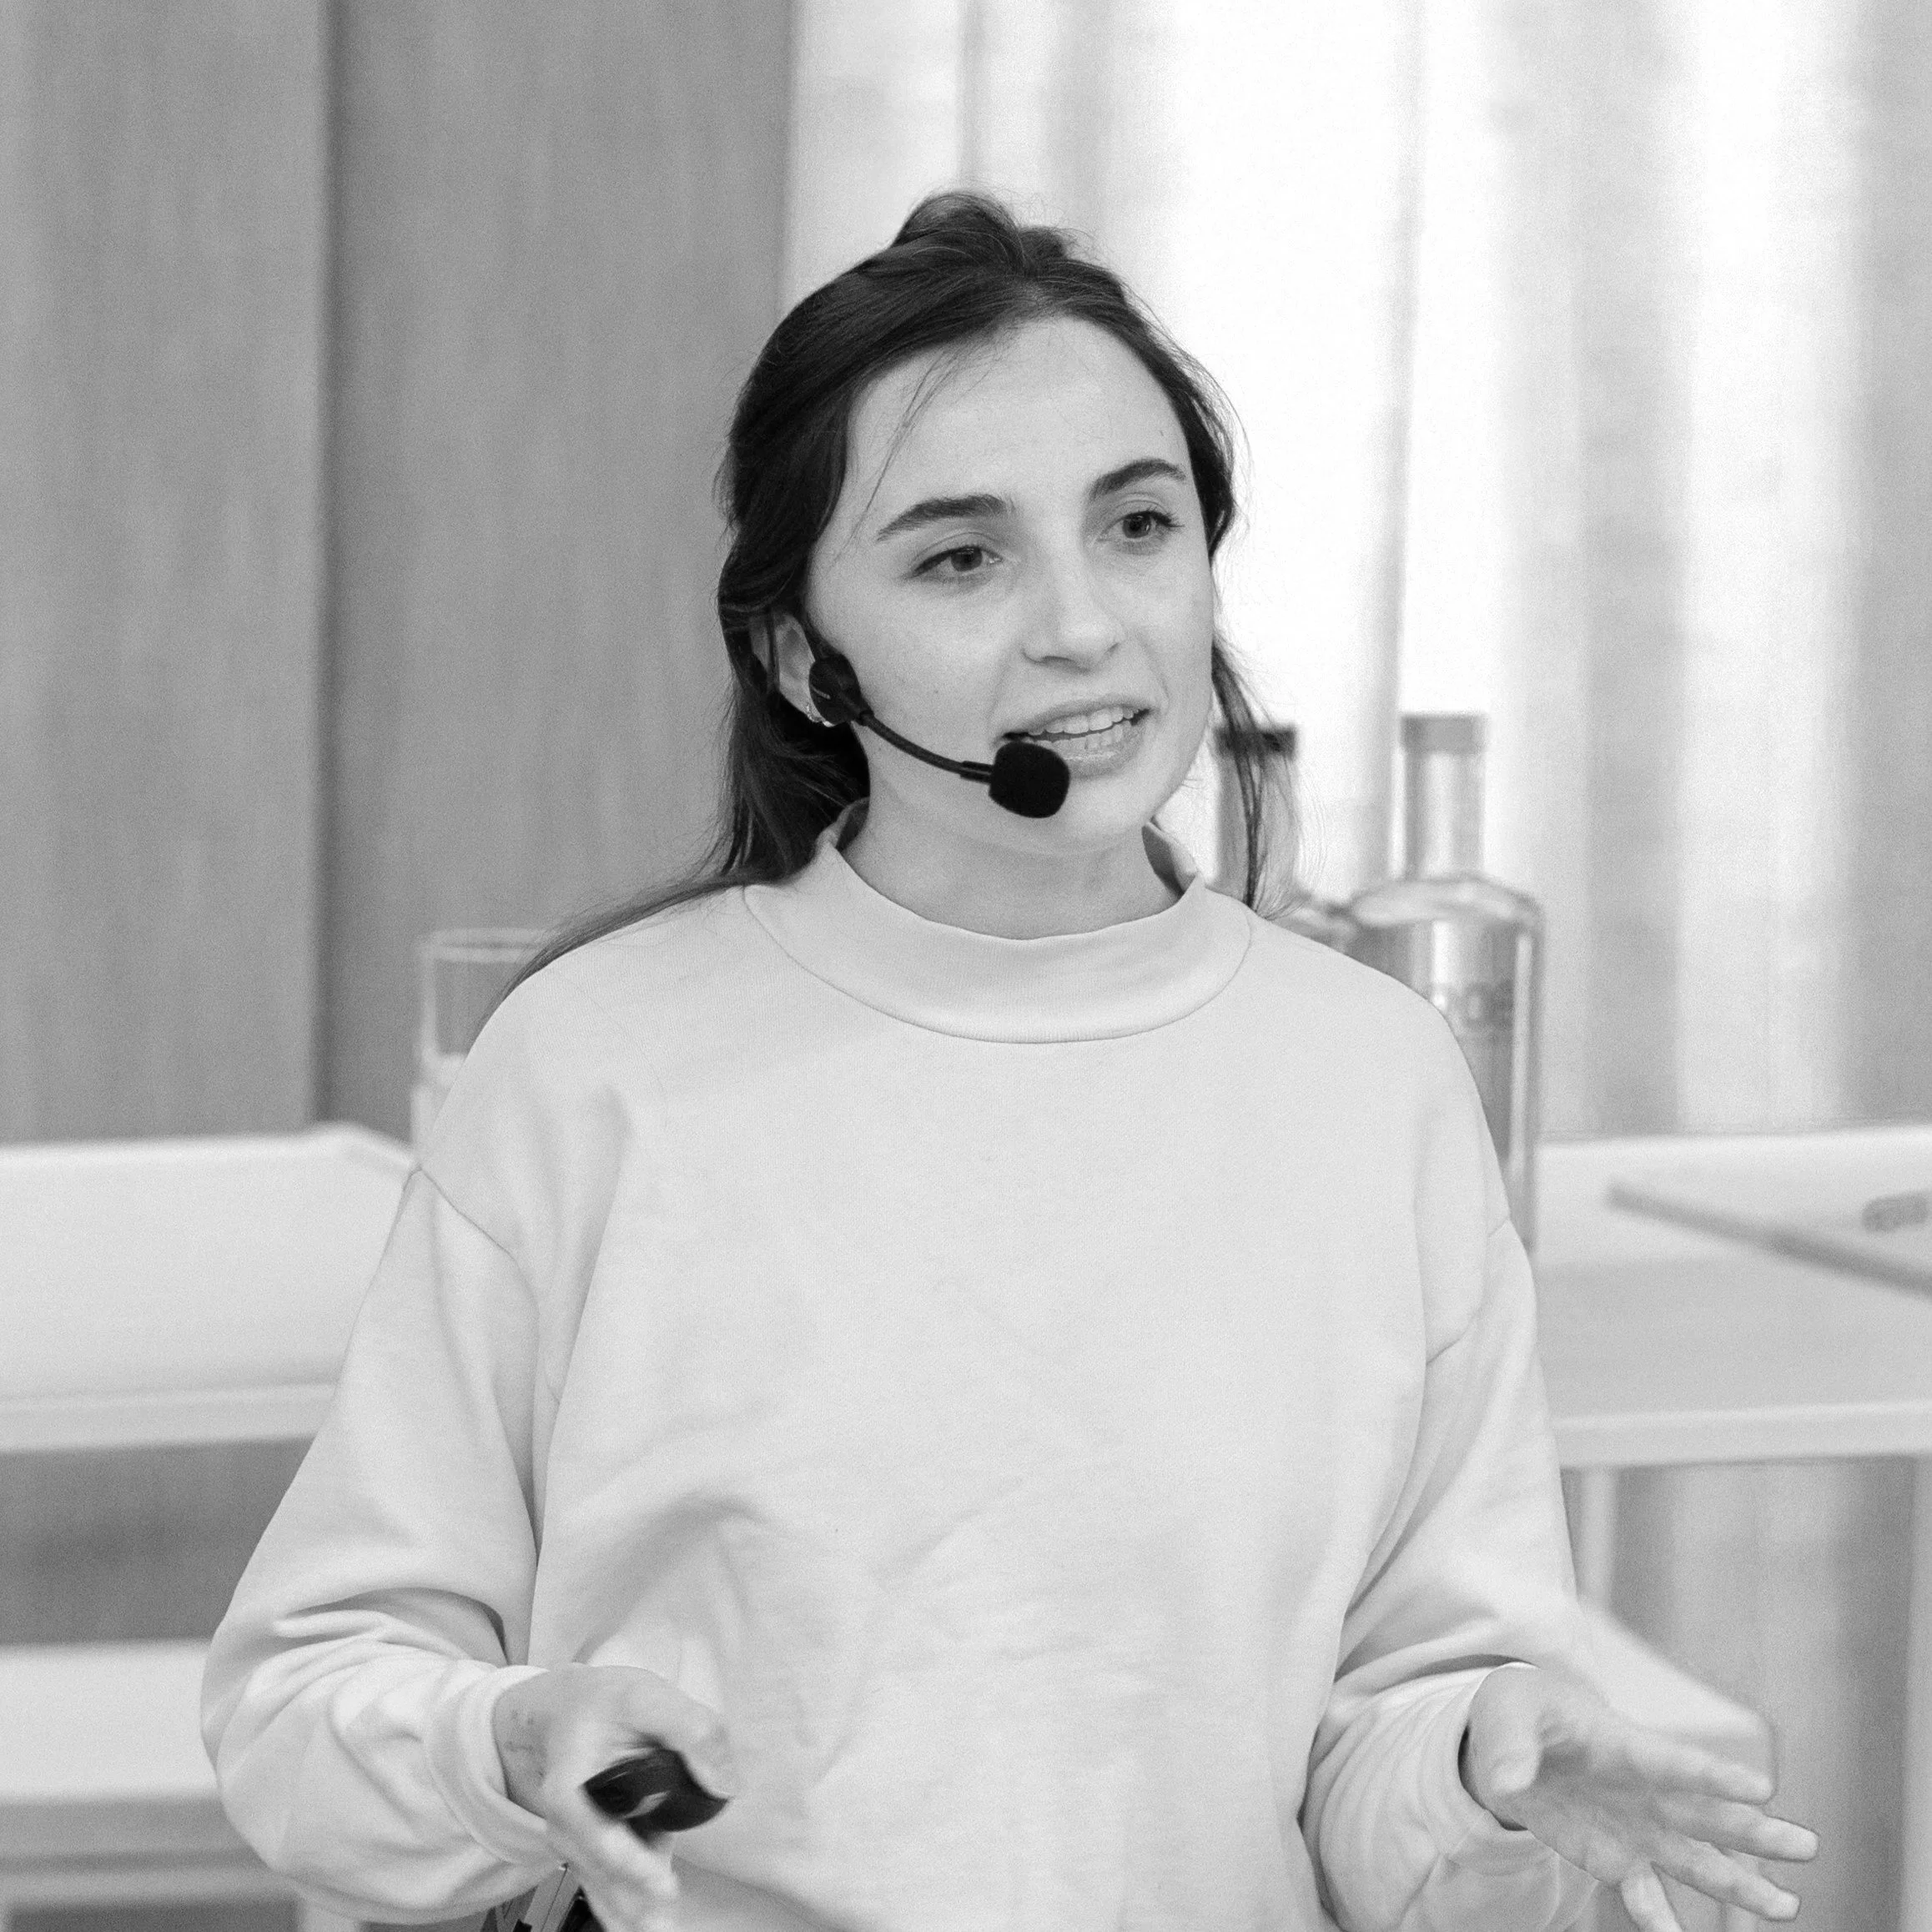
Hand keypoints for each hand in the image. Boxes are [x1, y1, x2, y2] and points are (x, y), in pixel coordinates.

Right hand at [493, 1664, 737, 1931]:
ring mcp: (581, 1840)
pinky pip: (609, 1883)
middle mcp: (568, 1823)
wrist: (571, 1710)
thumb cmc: (607, 1703)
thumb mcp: (648, 1697)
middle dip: (634, 1899)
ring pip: (605, 1885)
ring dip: (632, 1911)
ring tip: (662, 1930)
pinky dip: (626, 1907)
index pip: (594, 1833)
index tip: (660, 1884)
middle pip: (602, 1869)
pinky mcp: (599, 1848)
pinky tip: (647, 1924)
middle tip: (666, 1923)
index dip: (626, 1861)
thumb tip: (724, 1783)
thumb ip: (691, 1730)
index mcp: (569, 1785)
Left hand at [1461, 1665, 1816, 1929]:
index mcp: (1628, 1746)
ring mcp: (1638, 1830)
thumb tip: (1507, 1782)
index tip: (1761, 1785)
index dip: (1716, 1773)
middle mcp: (1647, 1793)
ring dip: (1738, 1885)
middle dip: (1755, 1832)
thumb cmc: (1522, 1713)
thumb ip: (1511, 1744)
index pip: (1678, 1761)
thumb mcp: (1509, 1711)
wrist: (1517, 1742)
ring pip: (1697, 1862)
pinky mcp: (1618, 1860)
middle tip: (1808, 1846)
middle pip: (1708, 1815)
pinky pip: (1646, 1896)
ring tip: (1787, 1908)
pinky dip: (1662, 1921)